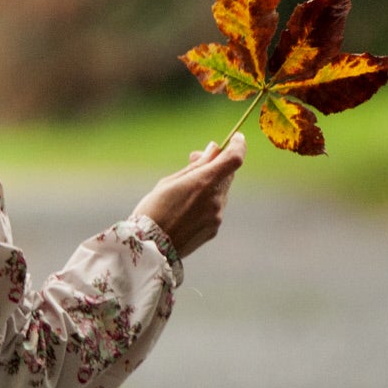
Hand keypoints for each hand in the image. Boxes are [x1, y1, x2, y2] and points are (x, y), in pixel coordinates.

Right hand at [133, 134, 245, 258]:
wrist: (149, 249)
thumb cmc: (153, 211)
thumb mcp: (169, 182)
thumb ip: (196, 166)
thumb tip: (213, 150)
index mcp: (204, 182)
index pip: (234, 158)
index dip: (238, 145)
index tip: (236, 138)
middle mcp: (216, 199)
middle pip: (228, 174)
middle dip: (216, 164)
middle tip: (196, 160)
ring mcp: (217, 216)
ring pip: (221, 192)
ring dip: (210, 185)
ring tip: (184, 190)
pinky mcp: (214, 229)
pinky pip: (215, 209)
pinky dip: (206, 202)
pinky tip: (185, 210)